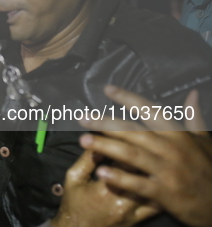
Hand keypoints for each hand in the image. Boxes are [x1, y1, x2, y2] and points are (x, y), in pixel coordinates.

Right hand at [51, 150, 159, 226]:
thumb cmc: (74, 202)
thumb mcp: (73, 178)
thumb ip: (87, 160)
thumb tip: (100, 140)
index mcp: (104, 189)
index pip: (123, 163)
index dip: (128, 146)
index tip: (129, 135)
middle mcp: (123, 201)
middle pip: (143, 174)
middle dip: (145, 158)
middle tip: (148, 144)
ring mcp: (133, 213)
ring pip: (154, 189)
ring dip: (155, 173)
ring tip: (157, 159)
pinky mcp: (140, 220)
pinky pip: (157, 204)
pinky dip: (159, 190)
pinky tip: (160, 179)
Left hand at [79, 86, 211, 226]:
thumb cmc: (211, 169)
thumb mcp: (205, 141)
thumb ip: (193, 117)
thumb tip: (191, 93)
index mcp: (178, 134)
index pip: (150, 110)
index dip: (128, 98)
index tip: (107, 89)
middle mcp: (171, 149)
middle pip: (133, 131)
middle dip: (106, 123)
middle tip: (82, 118)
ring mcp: (168, 171)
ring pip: (132, 154)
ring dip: (106, 146)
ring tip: (84, 140)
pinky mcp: (165, 193)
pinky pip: (138, 183)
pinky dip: (120, 177)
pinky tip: (101, 172)